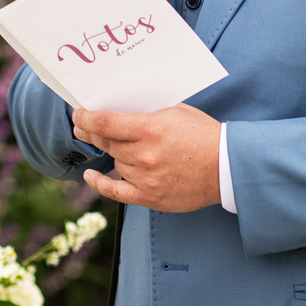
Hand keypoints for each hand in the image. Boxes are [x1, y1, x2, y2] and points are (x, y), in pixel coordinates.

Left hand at [72, 104, 220, 212]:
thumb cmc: (202, 134)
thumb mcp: (174, 111)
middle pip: (106, 142)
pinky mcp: (150, 197)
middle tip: (81, 127)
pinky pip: (116, 192)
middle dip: (90, 133)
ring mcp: (146, 178)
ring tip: (114, 145)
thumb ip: (145, 112)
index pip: (104, 123)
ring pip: (116, 162)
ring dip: (114, 153)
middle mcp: (144, 155)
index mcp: (148, 129)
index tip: (77, 114)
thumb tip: (118, 108)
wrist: (227, 166)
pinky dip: (100, 183)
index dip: (85, 118)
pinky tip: (91, 175)